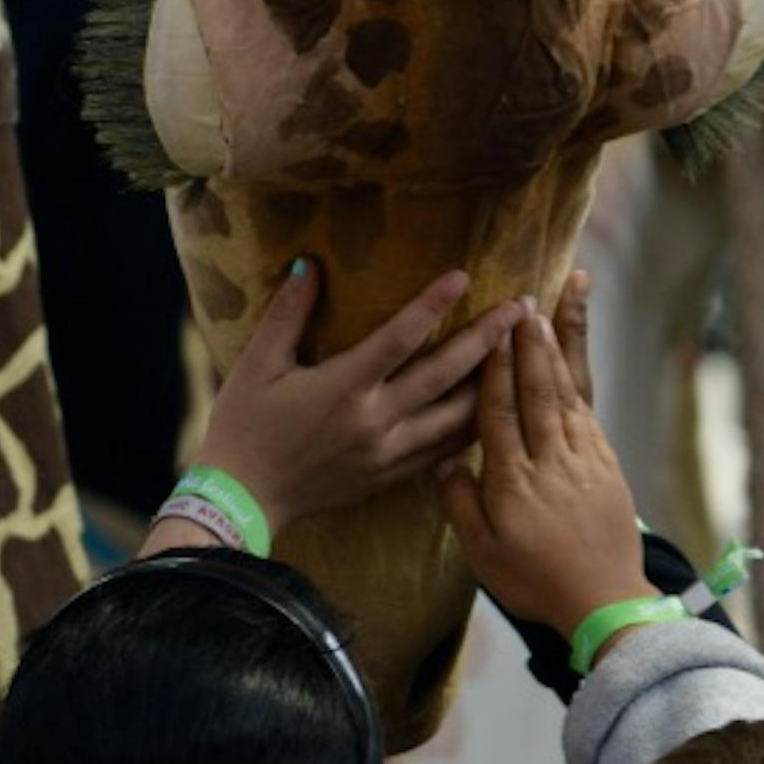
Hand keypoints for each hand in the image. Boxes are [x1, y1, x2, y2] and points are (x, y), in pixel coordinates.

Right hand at [187, 262, 523, 533]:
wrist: (241, 498)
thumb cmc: (243, 426)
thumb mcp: (256, 365)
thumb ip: (287, 314)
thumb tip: (307, 264)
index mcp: (343, 388)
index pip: (400, 338)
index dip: (433, 304)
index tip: (466, 275)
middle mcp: (375, 421)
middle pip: (445, 375)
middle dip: (488, 339)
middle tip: (522, 309)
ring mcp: (388, 454)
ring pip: (457, 418)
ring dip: (493, 384)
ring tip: (522, 354)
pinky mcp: (391, 477)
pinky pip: (446, 451)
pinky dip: (474, 428)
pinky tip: (495, 408)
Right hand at [435, 302, 653, 638]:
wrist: (605, 602)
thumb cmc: (536, 581)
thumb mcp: (482, 554)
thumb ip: (460, 503)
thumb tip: (443, 458)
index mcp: (514, 483)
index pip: (501, 413)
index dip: (497, 369)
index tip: (493, 331)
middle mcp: (552, 463)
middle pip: (540, 391)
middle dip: (532, 343)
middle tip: (527, 300)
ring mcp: (585, 459)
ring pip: (569, 393)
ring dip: (560, 347)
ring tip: (556, 306)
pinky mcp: (607, 463)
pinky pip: (589, 410)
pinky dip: (580, 377)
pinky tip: (572, 355)